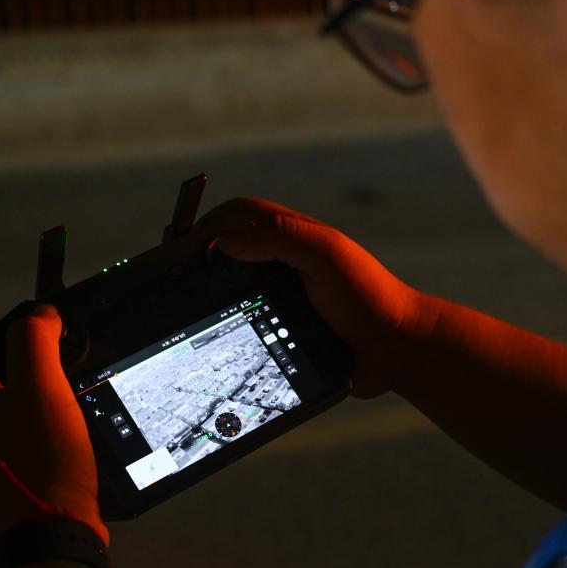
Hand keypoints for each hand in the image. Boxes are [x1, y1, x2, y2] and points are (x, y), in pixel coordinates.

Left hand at [0, 305, 108, 545]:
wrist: (50, 536)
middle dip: (31, 360)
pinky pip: (40, 436)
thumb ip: (34, 340)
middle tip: (66, 360)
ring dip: (51, 394)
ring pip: (21, 407)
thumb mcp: (36, 386)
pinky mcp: (27, 474)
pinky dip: (62, 425)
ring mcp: (0, 454)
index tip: (33, 329)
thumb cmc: (38, 458)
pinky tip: (86, 427)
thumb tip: (41, 314)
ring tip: (80, 392)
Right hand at [197, 198, 421, 397]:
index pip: (238, 216)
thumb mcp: (325, 255)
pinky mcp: (284, 330)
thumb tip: (223, 241)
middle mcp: (283, 264)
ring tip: (181, 313)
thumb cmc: (368, 296)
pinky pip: (247, 325)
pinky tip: (210, 341)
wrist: (396, 351)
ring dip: (209, 298)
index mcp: (291, 236)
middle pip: (227, 253)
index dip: (208, 225)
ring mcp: (283, 298)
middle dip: (198, 263)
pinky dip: (226, 328)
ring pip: (233, 292)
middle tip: (169, 283)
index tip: (179, 247)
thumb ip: (279, 238)